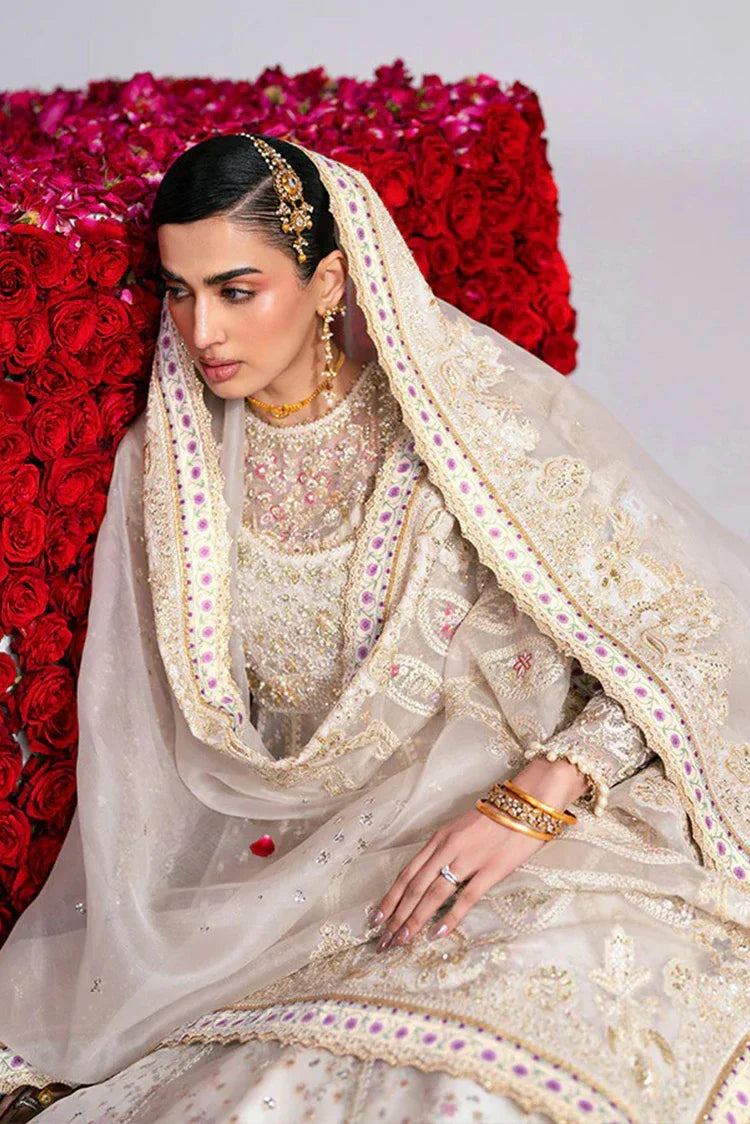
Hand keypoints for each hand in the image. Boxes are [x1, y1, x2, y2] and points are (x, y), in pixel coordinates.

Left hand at [369, 755, 588, 950]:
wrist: (526, 804)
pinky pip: (466, 897)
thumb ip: (443, 850)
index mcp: (438, 838)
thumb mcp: (460, 828)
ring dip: (415, 920)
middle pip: (415, 886)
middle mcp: (447, 848)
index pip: (407, 873)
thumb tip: (427, 877)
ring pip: (434, 894)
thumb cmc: (494, 817)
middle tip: (383, 941)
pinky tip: (437, 933)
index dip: (390, 898)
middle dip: (397, 916)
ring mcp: (469, 859)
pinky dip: (450, 917)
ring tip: (402, 941)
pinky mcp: (491, 869)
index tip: (375, 919)